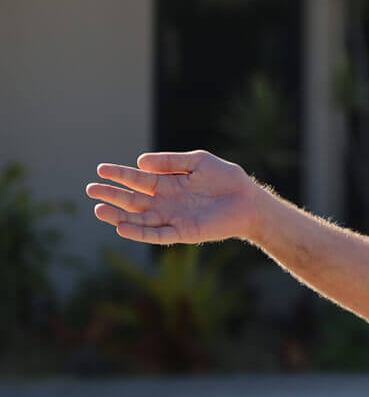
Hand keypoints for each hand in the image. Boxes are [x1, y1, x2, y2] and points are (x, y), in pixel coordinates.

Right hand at [87, 150, 262, 244]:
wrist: (249, 200)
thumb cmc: (227, 179)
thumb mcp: (198, 162)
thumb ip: (171, 162)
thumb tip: (140, 162)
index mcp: (169, 184)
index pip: (138, 179)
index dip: (120, 174)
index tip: (100, 169)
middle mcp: (167, 202)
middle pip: (133, 200)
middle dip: (112, 195)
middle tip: (90, 189)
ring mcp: (173, 218)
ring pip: (140, 219)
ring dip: (119, 216)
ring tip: (99, 209)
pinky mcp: (183, 233)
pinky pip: (157, 235)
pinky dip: (139, 232)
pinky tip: (122, 227)